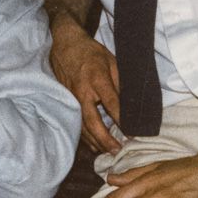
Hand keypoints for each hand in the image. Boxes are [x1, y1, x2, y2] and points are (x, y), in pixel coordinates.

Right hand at [49, 21, 121, 153]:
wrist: (64, 44)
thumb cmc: (91, 52)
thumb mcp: (111, 61)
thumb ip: (120, 82)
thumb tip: (131, 103)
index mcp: (96, 78)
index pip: (112, 104)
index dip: (122, 121)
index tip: (133, 134)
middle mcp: (82, 91)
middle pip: (93, 121)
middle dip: (106, 139)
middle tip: (118, 151)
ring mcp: (72, 98)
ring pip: (82, 126)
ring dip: (96, 141)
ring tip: (109, 152)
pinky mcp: (66, 101)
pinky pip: (77, 123)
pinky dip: (86, 136)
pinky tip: (95, 144)